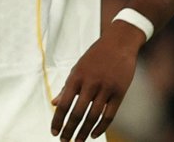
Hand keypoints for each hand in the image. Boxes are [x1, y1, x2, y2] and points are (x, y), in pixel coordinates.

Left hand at [50, 21, 141, 139]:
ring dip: (84, 132)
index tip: (54, 132)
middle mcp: (90, 83)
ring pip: (93, 117)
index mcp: (76, 76)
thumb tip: (54, 103)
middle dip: (69, 130)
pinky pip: (109, 115)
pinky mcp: (120, 92)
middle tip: (64, 141)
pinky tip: (94, 134)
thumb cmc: (95, 56)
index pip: (64, 104)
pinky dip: (101, 127)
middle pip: (77, 113)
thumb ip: (67, 87)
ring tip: (78, 141)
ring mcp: (106, 88)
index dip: (58, 120)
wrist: (119, 42)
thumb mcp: (78, 67)